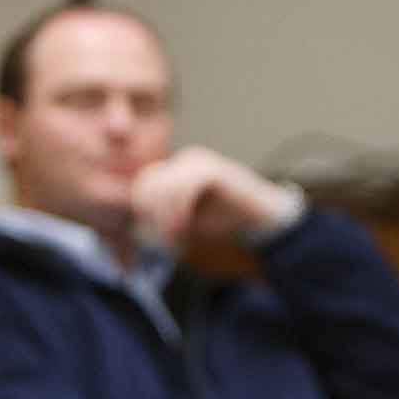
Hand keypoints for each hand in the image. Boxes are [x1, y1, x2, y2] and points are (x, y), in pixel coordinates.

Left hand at [130, 146, 298, 245]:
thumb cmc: (225, 220)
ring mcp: (199, 163)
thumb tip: (135, 228)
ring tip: (175, 235)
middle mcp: (185, 161)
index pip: (144, 186)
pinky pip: (184, 188)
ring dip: (164, 216)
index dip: (144, 212)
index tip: (157, 236)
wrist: (262, 219)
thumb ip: (162, 220)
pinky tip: (184, 226)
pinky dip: (178, 210)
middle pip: (147, 183)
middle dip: (151, 214)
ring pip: (162, 186)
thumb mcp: (186, 222)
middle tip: (165, 237)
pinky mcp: (213, 170)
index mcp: (177, 171)